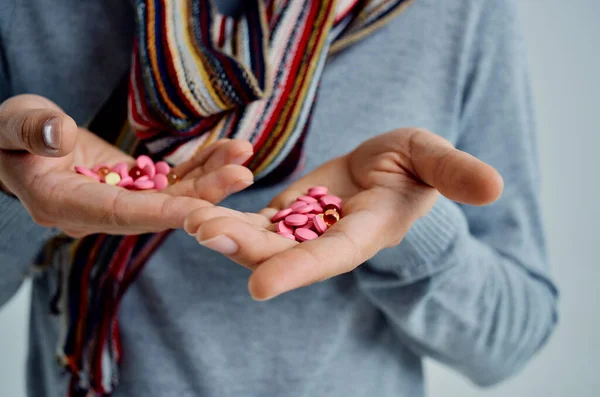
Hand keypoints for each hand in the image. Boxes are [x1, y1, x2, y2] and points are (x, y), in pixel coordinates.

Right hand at [0, 94, 253, 236]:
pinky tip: (228, 152)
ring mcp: (121, 202)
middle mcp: (100, 213)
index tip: (204, 210)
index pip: (121, 214)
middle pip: (158, 210)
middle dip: (202, 195)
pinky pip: (172, 179)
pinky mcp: (136, 187)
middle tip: (243, 175)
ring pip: (172, 195)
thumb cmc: (10, 134)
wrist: (22, 142)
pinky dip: (199, 166)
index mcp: (65, 206)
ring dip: (210, 177)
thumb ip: (29, 131)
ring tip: (244, 155)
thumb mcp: (13, 124)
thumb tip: (58, 135)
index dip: (162, 212)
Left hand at [184, 128, 503, 299]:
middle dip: (246, 248)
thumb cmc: (413, 164)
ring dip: (227, 233)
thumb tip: (495, 186)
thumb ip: (455, 172)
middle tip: (204, 234)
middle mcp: (330, 239)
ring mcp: (305, 229)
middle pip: (286, 251)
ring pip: (263, 239)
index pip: (333, 255)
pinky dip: (228, 216)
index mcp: (368, 231)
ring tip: (190, 221)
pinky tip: (197, 211)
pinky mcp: (287, 214)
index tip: (260, 288)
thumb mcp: (434, 158)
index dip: (299, 270)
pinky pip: (254, 220)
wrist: (385, 168)